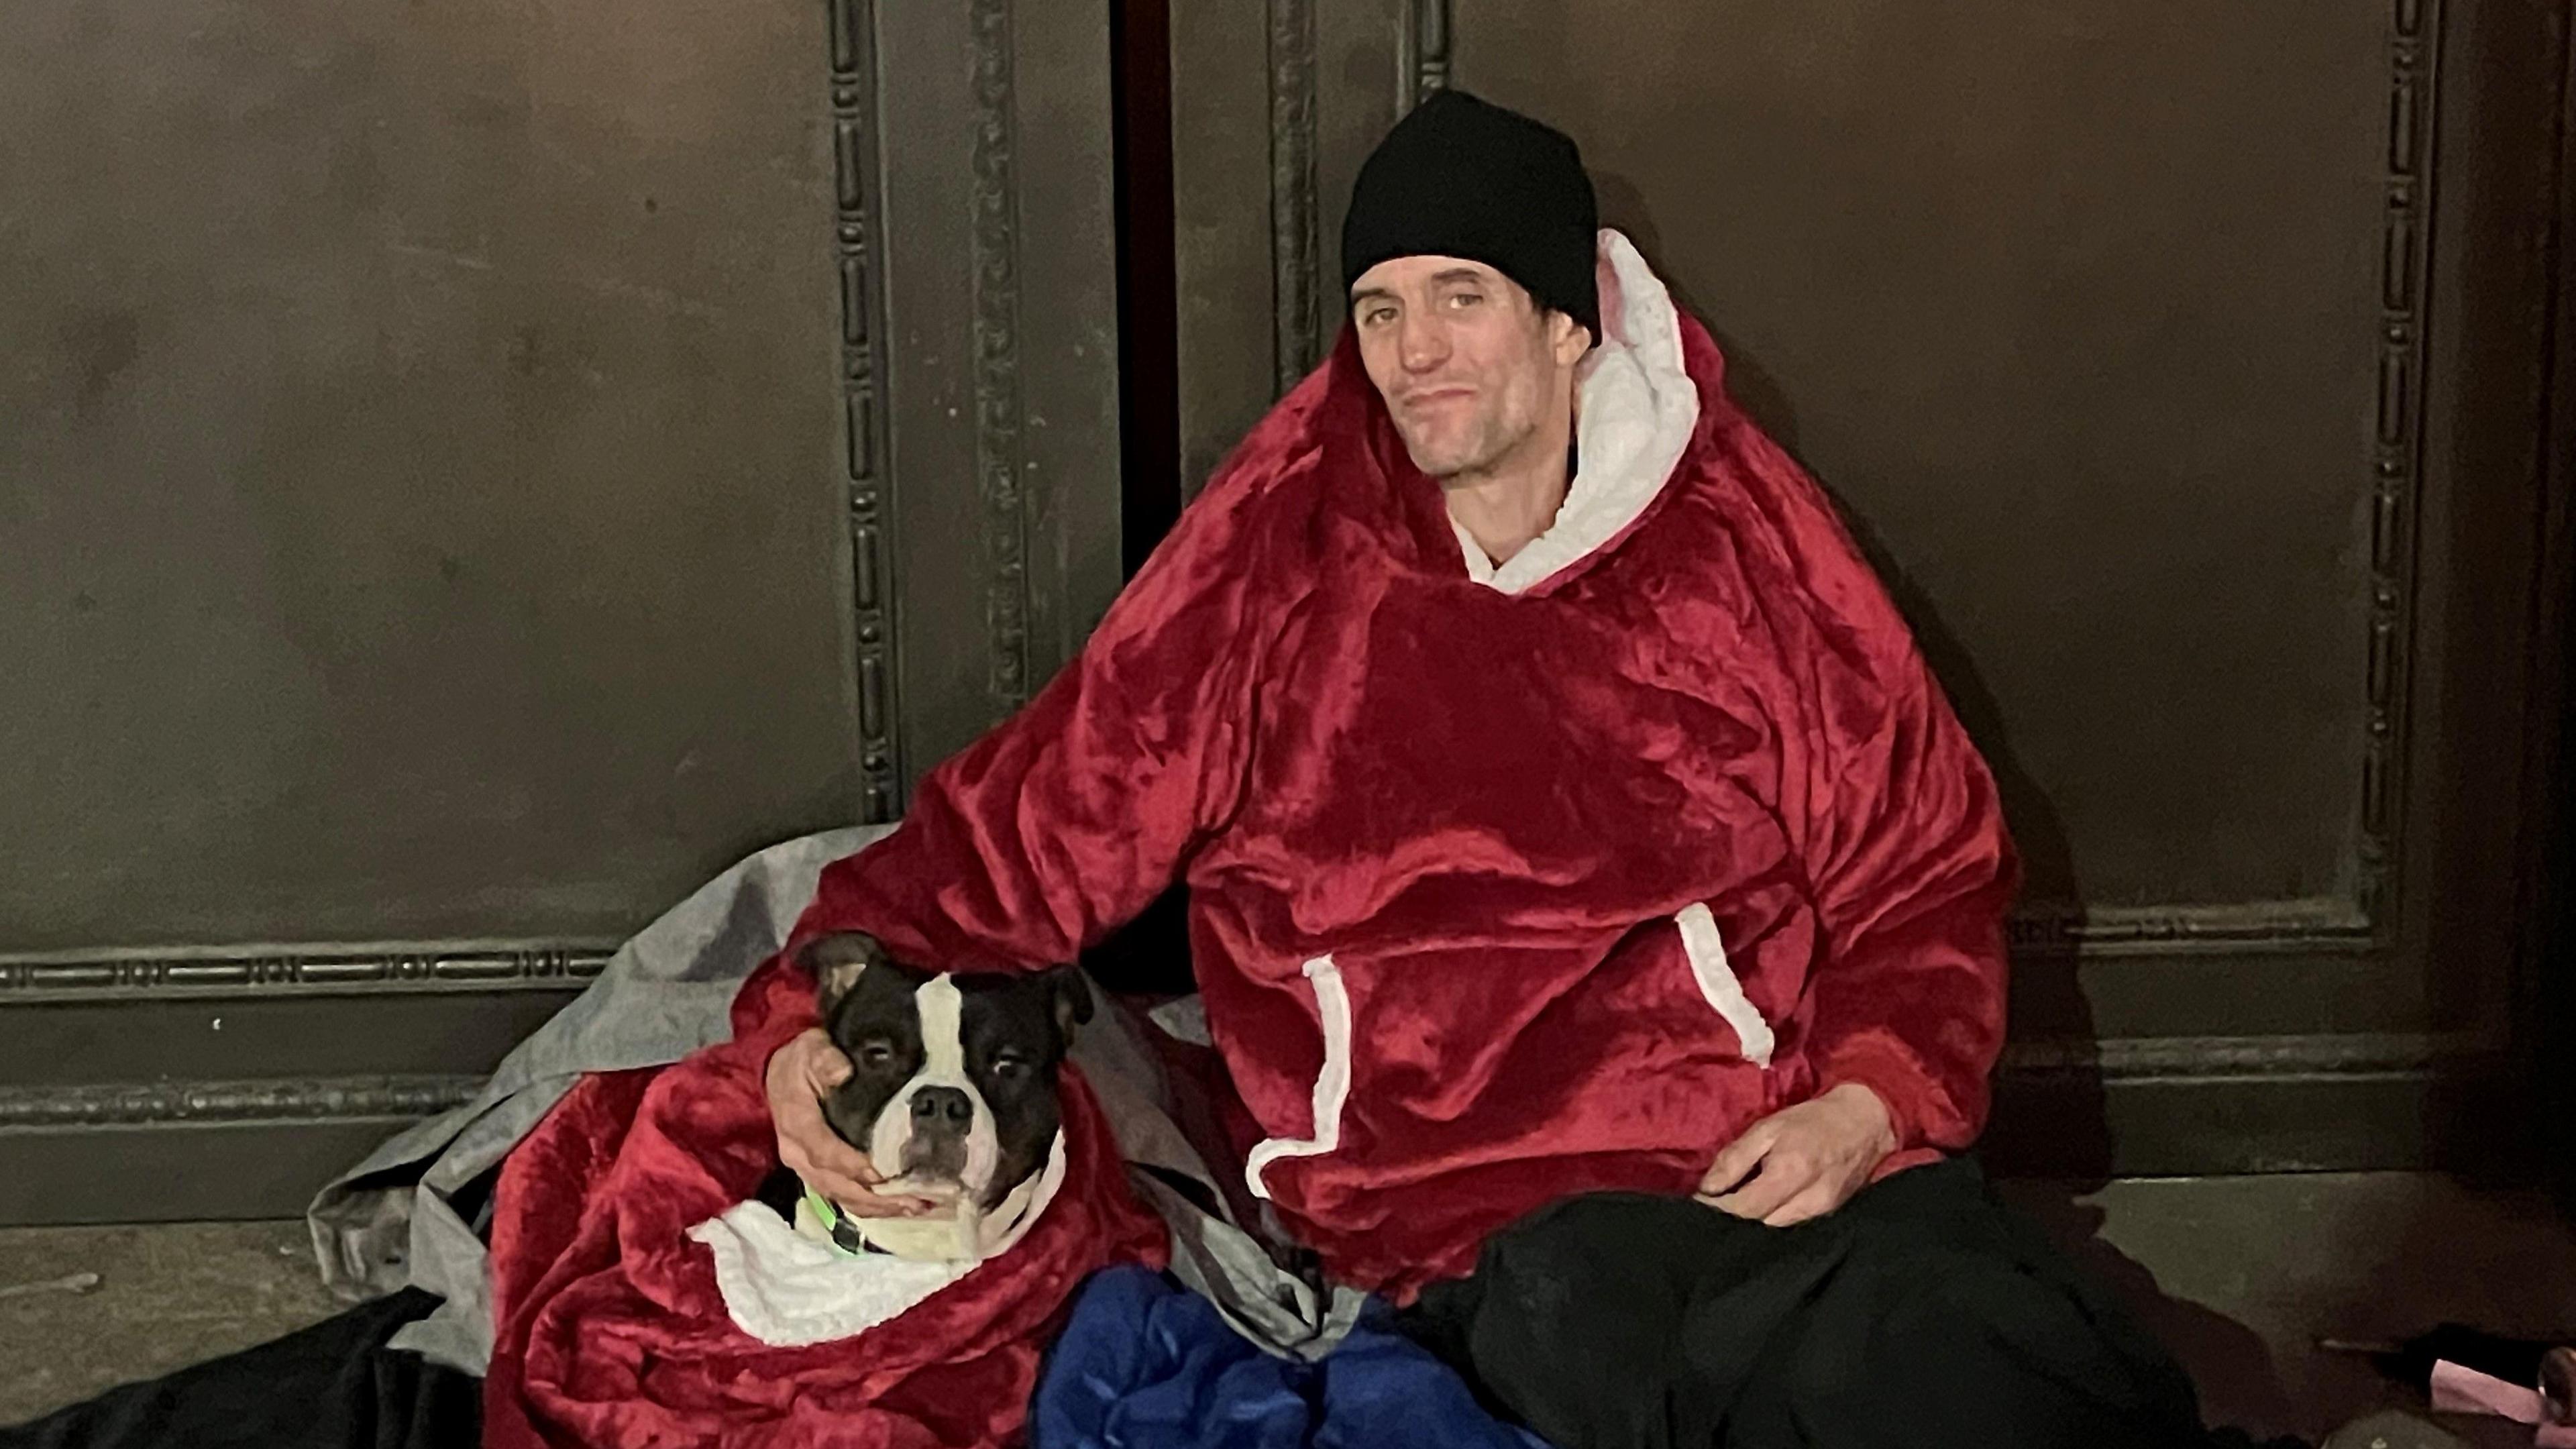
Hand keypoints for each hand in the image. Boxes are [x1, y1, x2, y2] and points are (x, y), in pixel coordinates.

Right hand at [765, 1027, 936, 1217]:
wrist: (780, 1072)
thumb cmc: (802, 1061)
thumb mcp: (812, 1050)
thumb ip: (826, 1060)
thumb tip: (843, 1072)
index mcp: (797, 1123)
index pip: (824, 1152)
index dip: (852, 1166)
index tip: (883, 1176)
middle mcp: (798, 1153)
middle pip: (836, 1185)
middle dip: (876, 1198)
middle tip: (915, 1202)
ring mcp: (805, 1167)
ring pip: (841, 1196)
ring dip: (878, 1207)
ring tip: (916, 1207)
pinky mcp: (816, 1172)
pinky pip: (841, 1196)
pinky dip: (870, 1205)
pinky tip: (898, 1206)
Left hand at [1697, 1083, 1896, 1226]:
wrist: (1865, 1123)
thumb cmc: (1811, 1121)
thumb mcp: (1768, 1128)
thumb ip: (1735, 1158)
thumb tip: (1707, 1189)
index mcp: (1788, 1173)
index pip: (1742, 1208)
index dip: (1716, 1210)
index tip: (1697, 1206)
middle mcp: (1807, 1202)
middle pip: (1757, 1227)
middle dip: (1731, 1222)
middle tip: (1712, 1210)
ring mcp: (1821, 1215)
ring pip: (1774, 1233)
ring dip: (1751, 1226)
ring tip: (1734, 1212)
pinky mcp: (1829, 1219)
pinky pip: (1792, 1229)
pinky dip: (1772, 1224)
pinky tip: (1762, 1214)